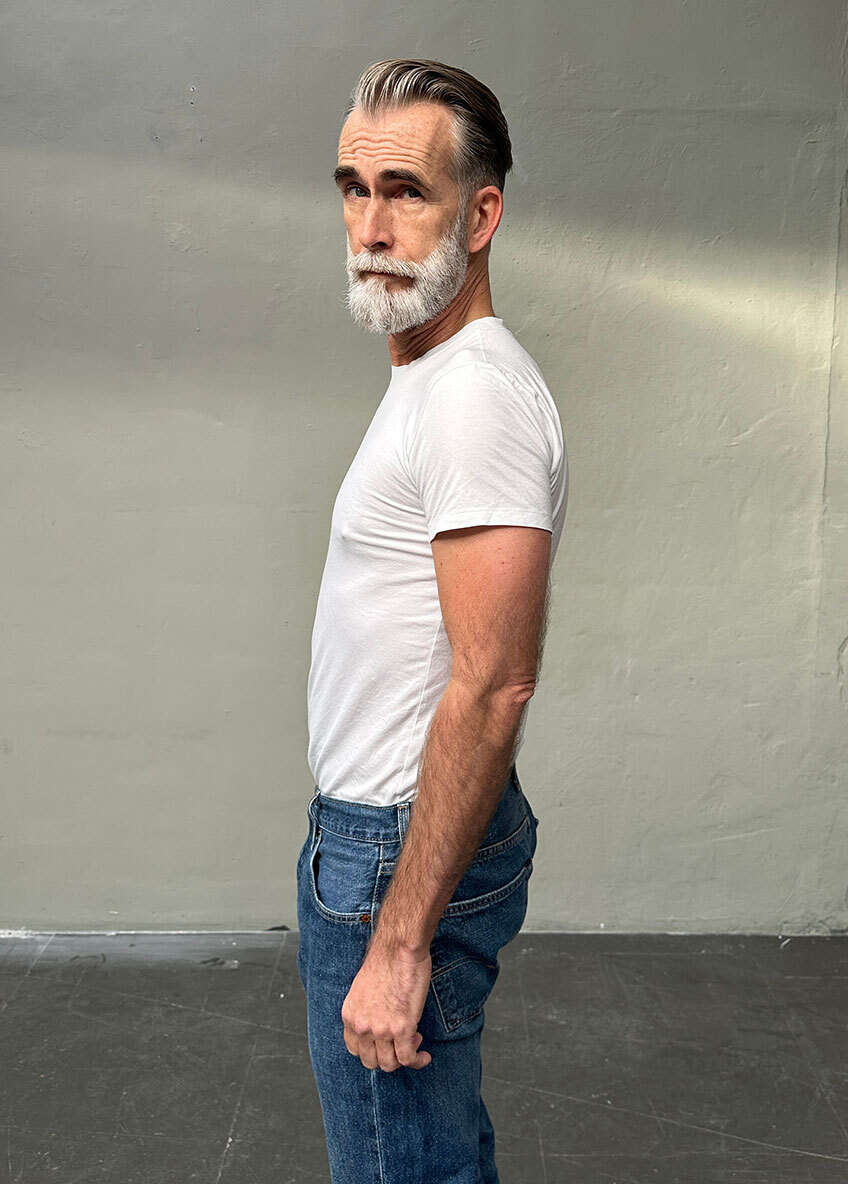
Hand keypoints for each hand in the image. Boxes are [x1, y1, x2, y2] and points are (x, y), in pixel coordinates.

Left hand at [341, 942, 432, 1071]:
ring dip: (403, 1058)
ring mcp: (381, 1030)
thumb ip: (365, 1010)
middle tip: (401, 1042)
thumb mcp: (362, 989)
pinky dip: (418, 1061)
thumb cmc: (386, 961)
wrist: (398, 949)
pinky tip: (425, 1056)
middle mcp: (362, 1027)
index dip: (372, 1049)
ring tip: (414, 1041)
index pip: (354, 1049)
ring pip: (390, 1064)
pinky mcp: (402, 1029)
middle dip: (387, 1056)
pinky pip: (408, 1058)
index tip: (384, 1042)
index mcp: (350, 1016)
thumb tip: (377, 1022)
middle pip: (371, 1061)